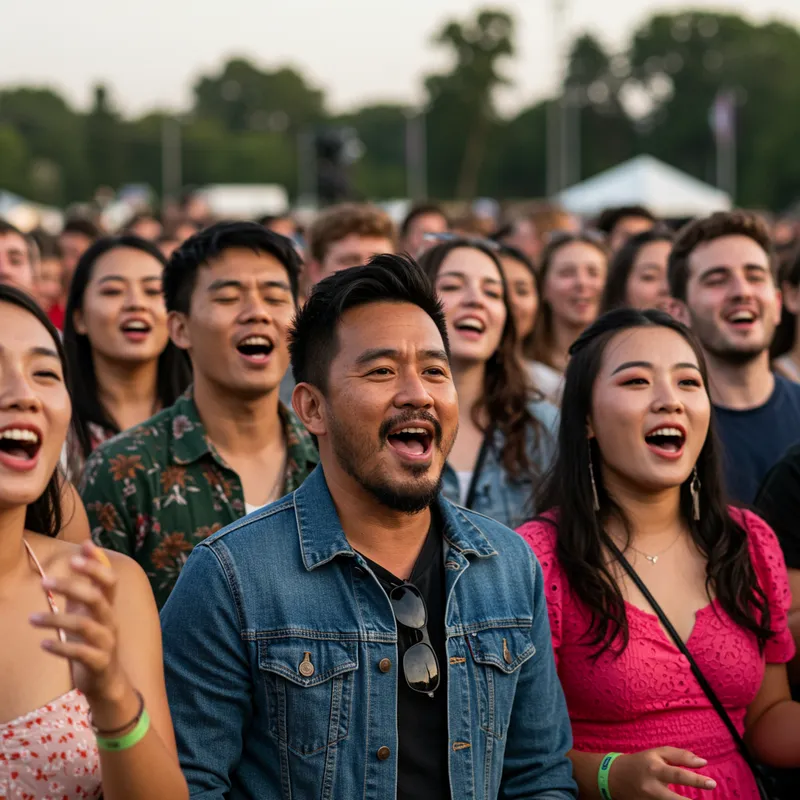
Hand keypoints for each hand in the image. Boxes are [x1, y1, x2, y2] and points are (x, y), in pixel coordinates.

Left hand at [30, 541, 128, 703]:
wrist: (107, 680)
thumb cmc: (93, 640)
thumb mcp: (90, 610)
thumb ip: (87, 581)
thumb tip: (86, 545)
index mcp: (108, 606)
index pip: (109, 580)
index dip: (96, 565)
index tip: (78, 553)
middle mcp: (110, 620)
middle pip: (97, 598)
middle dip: (73, 587)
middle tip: (44, 582)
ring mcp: (106, 642)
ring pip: (86, 625)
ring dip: (57, 620)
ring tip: (31, 619)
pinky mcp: (99, 663)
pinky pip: (81, 653)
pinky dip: (62, 647)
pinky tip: (44, 644)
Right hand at [610, 748, 716, 798]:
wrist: (615, 776)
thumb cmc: (641, 762)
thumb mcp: (657, 753)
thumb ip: (680, 756)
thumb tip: (703, 763)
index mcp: (654, 769)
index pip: (677, 775)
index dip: (696, 780)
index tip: (712, 783)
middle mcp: (651, 787)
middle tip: (708, 798)